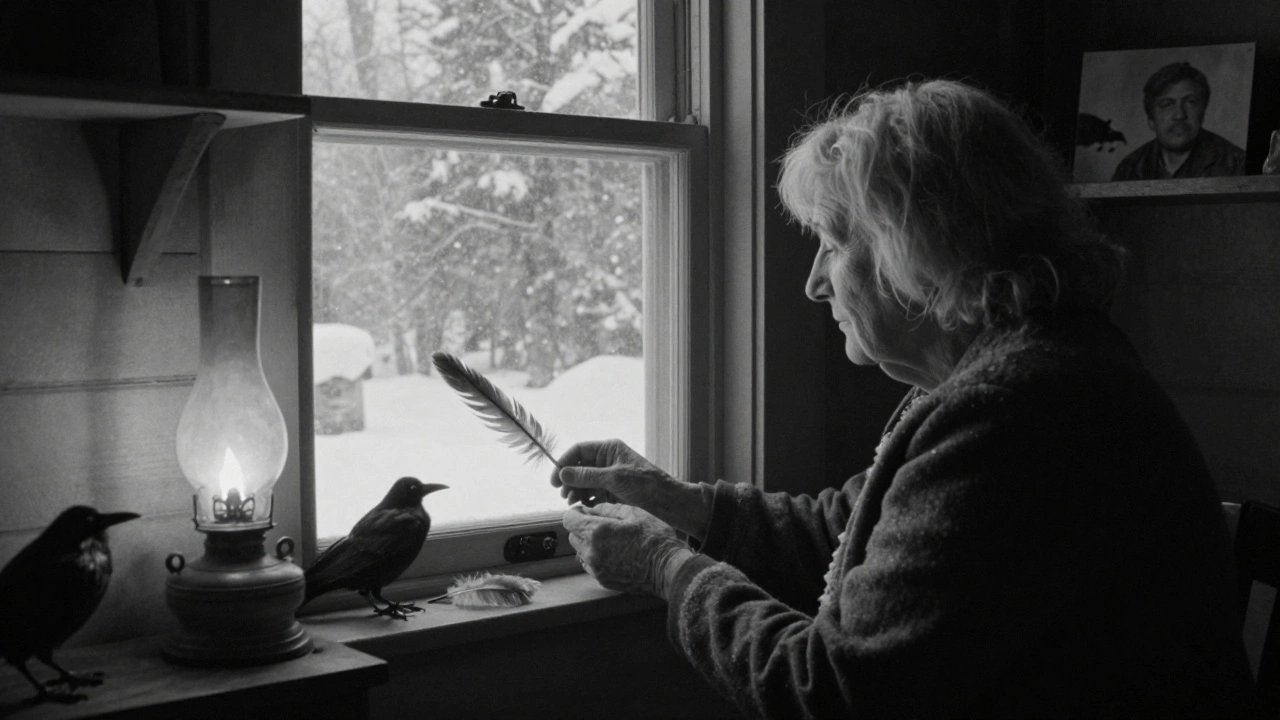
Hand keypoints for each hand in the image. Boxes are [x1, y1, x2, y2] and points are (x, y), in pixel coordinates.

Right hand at [552, 439, 712, 540]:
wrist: (667, 502)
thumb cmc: (646, 484)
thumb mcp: (615, 478)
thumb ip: (587, 476)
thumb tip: (563, 473)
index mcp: (609, 450)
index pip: (579, 450)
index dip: (564, 463)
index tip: (555, 480)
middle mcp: (607, 461)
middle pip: (579, 467)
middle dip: (569, 480)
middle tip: (564, 495)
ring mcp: (609, 477)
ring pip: (584, 482)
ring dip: (576, 491)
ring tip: (572, 503)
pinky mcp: (612, 491)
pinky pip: (592, 493)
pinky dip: (585, 499)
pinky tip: (582, 507)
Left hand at [563, 503, 693, 598]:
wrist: (668, 569)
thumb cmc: (654, 537)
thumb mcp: (634, 512)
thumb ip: (607, 508)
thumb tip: (592, 509)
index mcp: (596, 532)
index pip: (569, 520)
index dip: (576, 513)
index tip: (587, 512)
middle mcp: (591, 552)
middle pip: (572, 536)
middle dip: (582, 528)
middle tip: (602, 525)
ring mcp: (596, 568)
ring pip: (581, 551)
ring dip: (589, 544)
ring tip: (611, 540)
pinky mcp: (602, 580)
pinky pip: (591, 565)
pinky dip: (597, 557)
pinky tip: (615, 553)